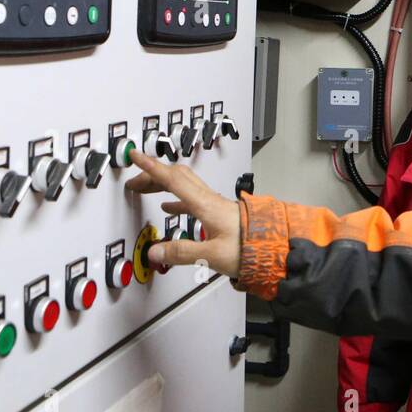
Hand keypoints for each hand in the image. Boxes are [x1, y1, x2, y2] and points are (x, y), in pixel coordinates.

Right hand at [124, 151, 241, 276]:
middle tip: (135, 179)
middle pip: (178, 177)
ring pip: (185, 185)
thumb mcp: (212, 255)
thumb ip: (182, 252)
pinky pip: (192, 199)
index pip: (173, 179)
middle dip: (154, 174)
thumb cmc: (251, 247)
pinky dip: (176, 199)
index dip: (151, 167)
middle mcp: (211, 200)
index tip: (135, 156)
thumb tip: (156, 251)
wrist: (276, 247)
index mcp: (206, 205)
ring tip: (146, 189)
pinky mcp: (219, 213)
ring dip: (163, 184)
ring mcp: (216, 205)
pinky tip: (170, 208)